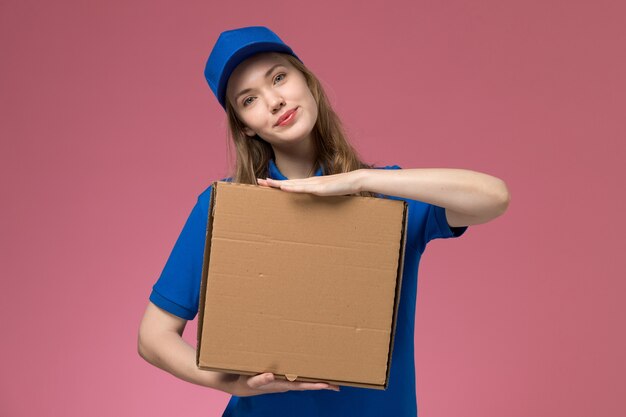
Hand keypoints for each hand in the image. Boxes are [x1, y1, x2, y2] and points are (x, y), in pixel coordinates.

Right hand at [222, 372, 339, 396]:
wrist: (240, 385)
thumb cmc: (247, 381)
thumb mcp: (251, 381)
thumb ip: (260, 379)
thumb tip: (270, 375)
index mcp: (282, 384)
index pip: (302, 385)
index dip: (315, 385)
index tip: (327, 385)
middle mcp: (286, 383)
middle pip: (308, 384)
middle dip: (322, 385)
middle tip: (338, 385)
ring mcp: (285, 381)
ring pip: (304, 380)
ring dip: (317, 380)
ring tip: (331, 380)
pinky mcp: (282, 378)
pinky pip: (298, 376)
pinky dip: (307, 375)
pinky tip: (313, 372)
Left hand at [256, 170, 363, 195]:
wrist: (355, 180)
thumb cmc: (343, 188)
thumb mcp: (329, 193)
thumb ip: (321, 196)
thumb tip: (316, 200)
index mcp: (310, 184)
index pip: (290, 184)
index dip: (278, 183)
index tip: (266, 183)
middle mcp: (310, 182)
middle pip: (287, 182)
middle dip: (272, 182)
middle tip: (258, 181)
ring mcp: (314, 184)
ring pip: (292, 184)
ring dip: (278, 184)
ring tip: (266, 183)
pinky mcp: (320, 188)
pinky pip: (303, 188)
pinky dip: (292, 188)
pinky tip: (283, 187)